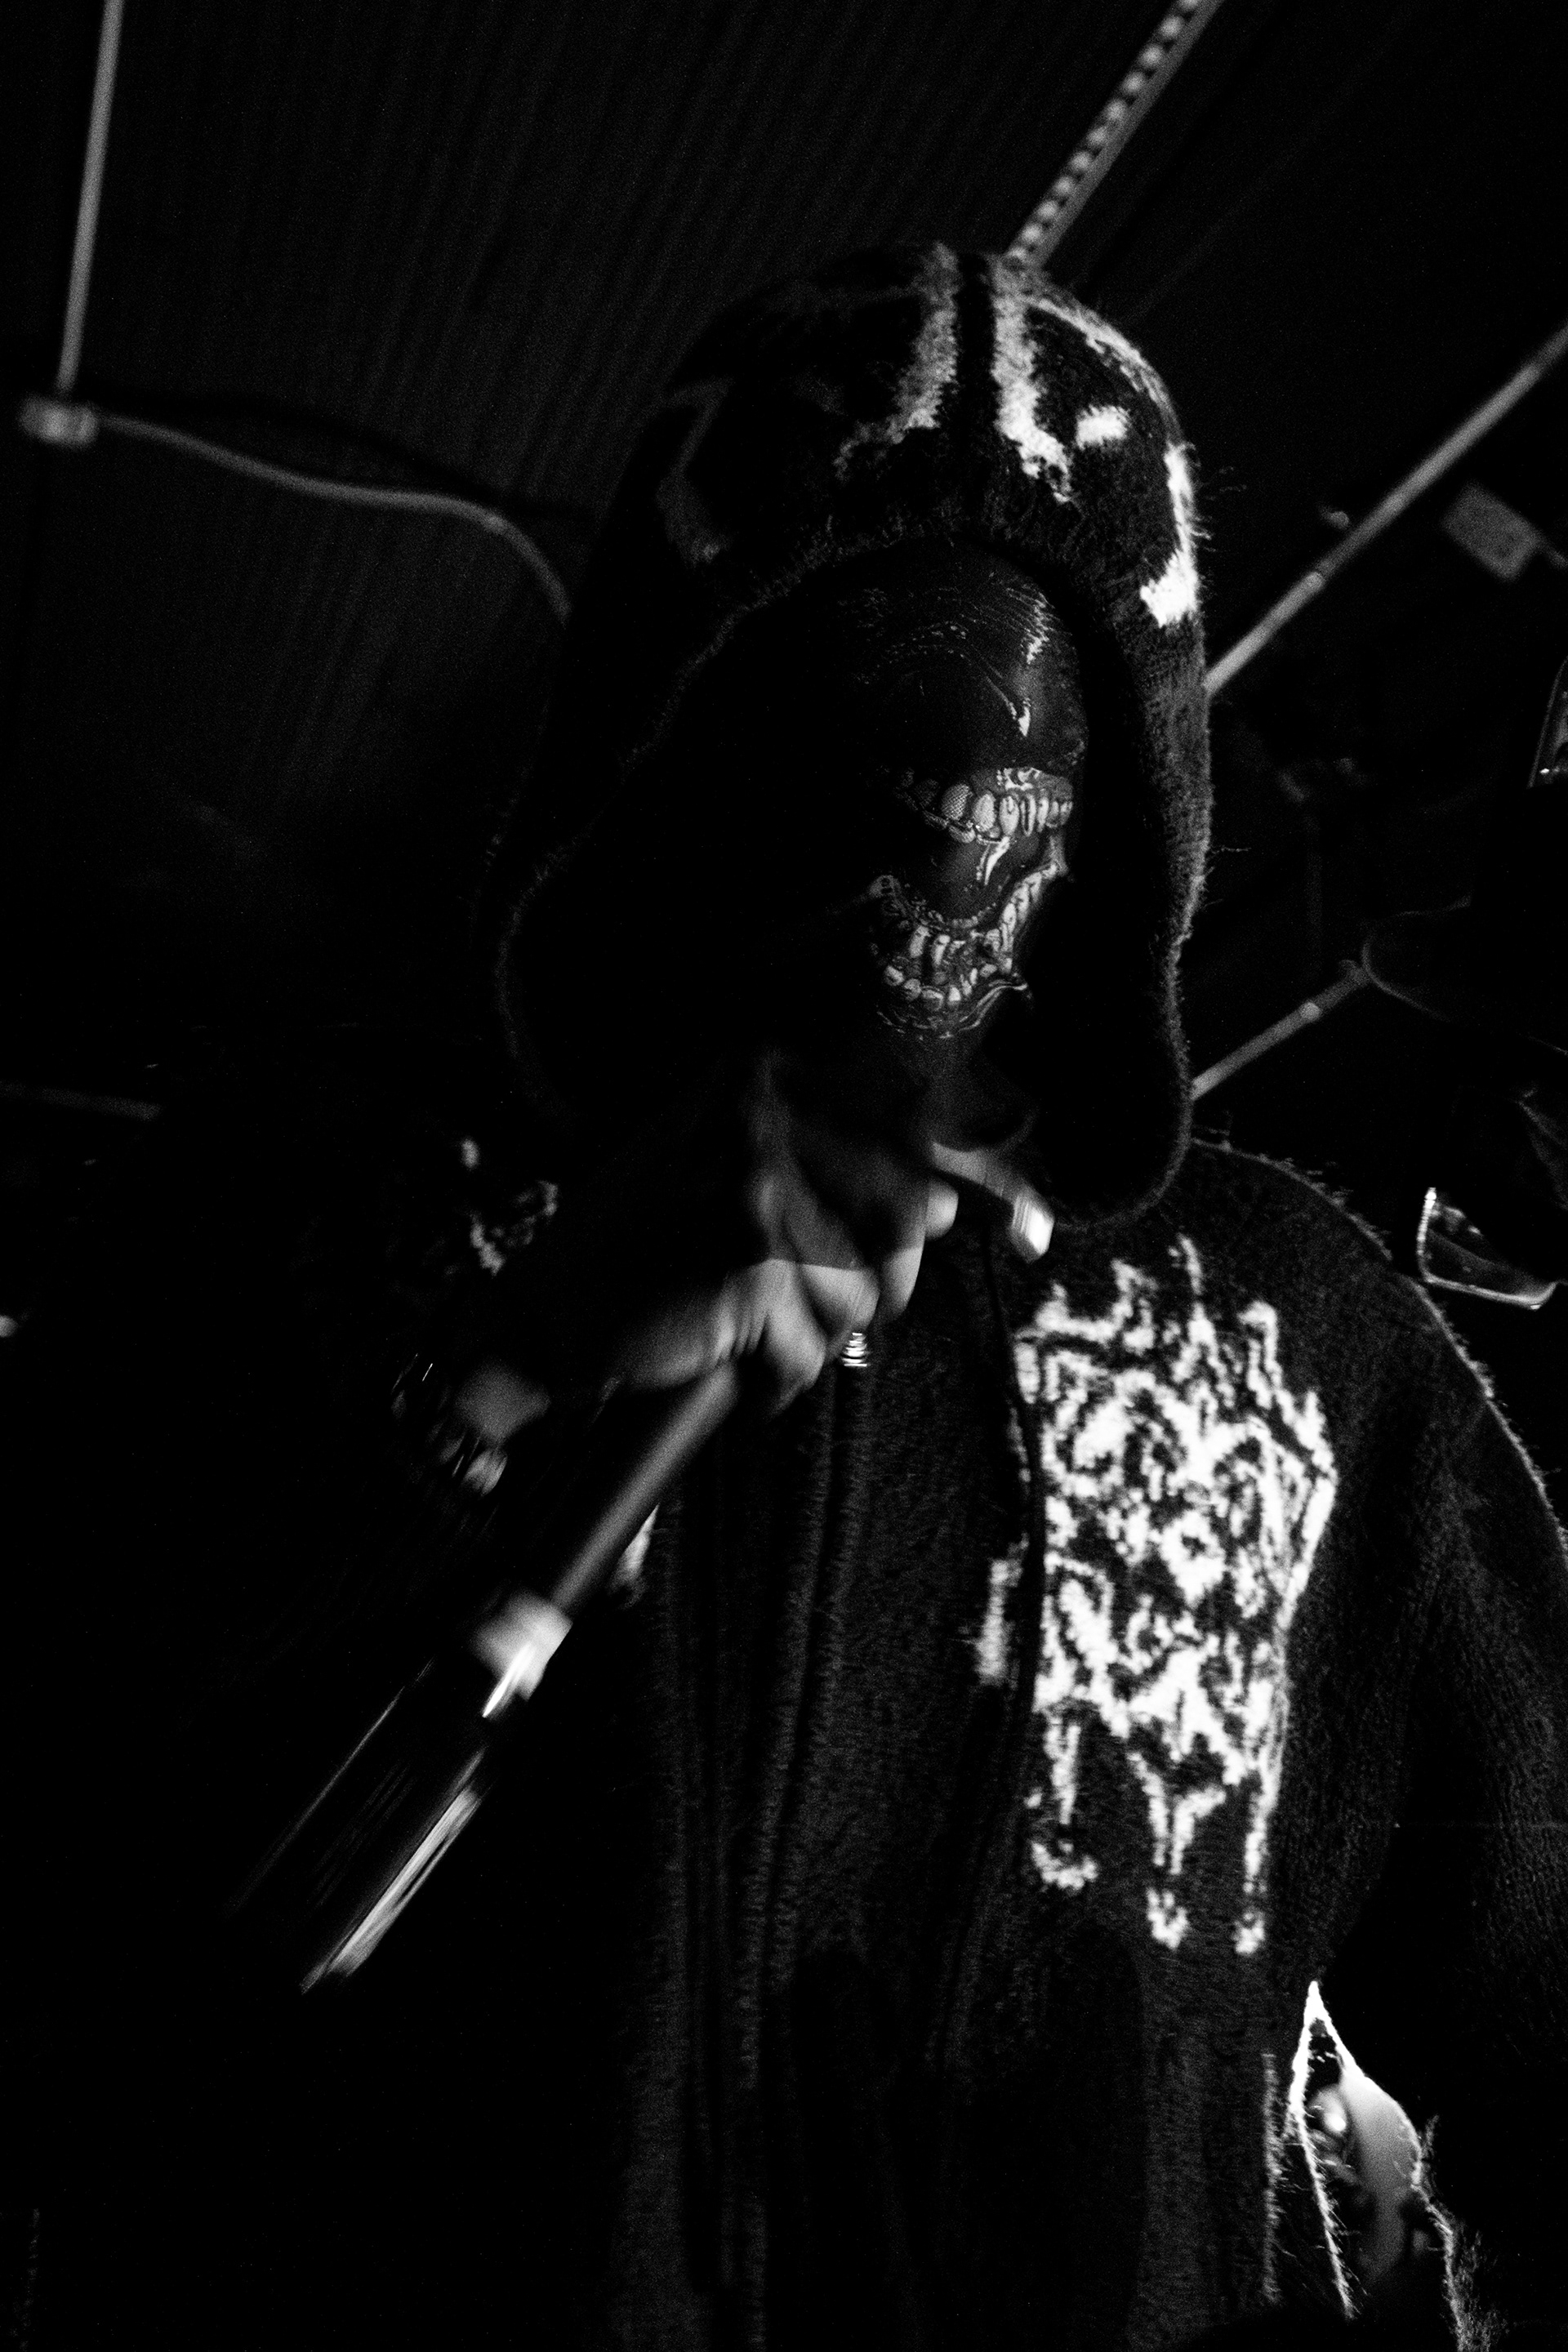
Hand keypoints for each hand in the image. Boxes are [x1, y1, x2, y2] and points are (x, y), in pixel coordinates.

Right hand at [454, 1051, 1050, 1429]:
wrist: (540, 1319)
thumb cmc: (639, 1250)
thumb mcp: (729, 1171)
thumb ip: (831, 1167)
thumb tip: (961, 1202)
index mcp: (762, 1072)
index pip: (911, 1127)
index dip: (990, 1181)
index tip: (1038, 1224)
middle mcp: (761, 1109)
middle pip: (905, 1221)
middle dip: (873, 1285)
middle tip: (794, 1304)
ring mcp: (755, 1181)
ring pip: (863, 1294)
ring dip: (813, 1336)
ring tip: (741, 1329)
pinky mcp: (749, 1261)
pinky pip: (814, 1349)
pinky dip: (776, 1378)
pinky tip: (723, 1363)